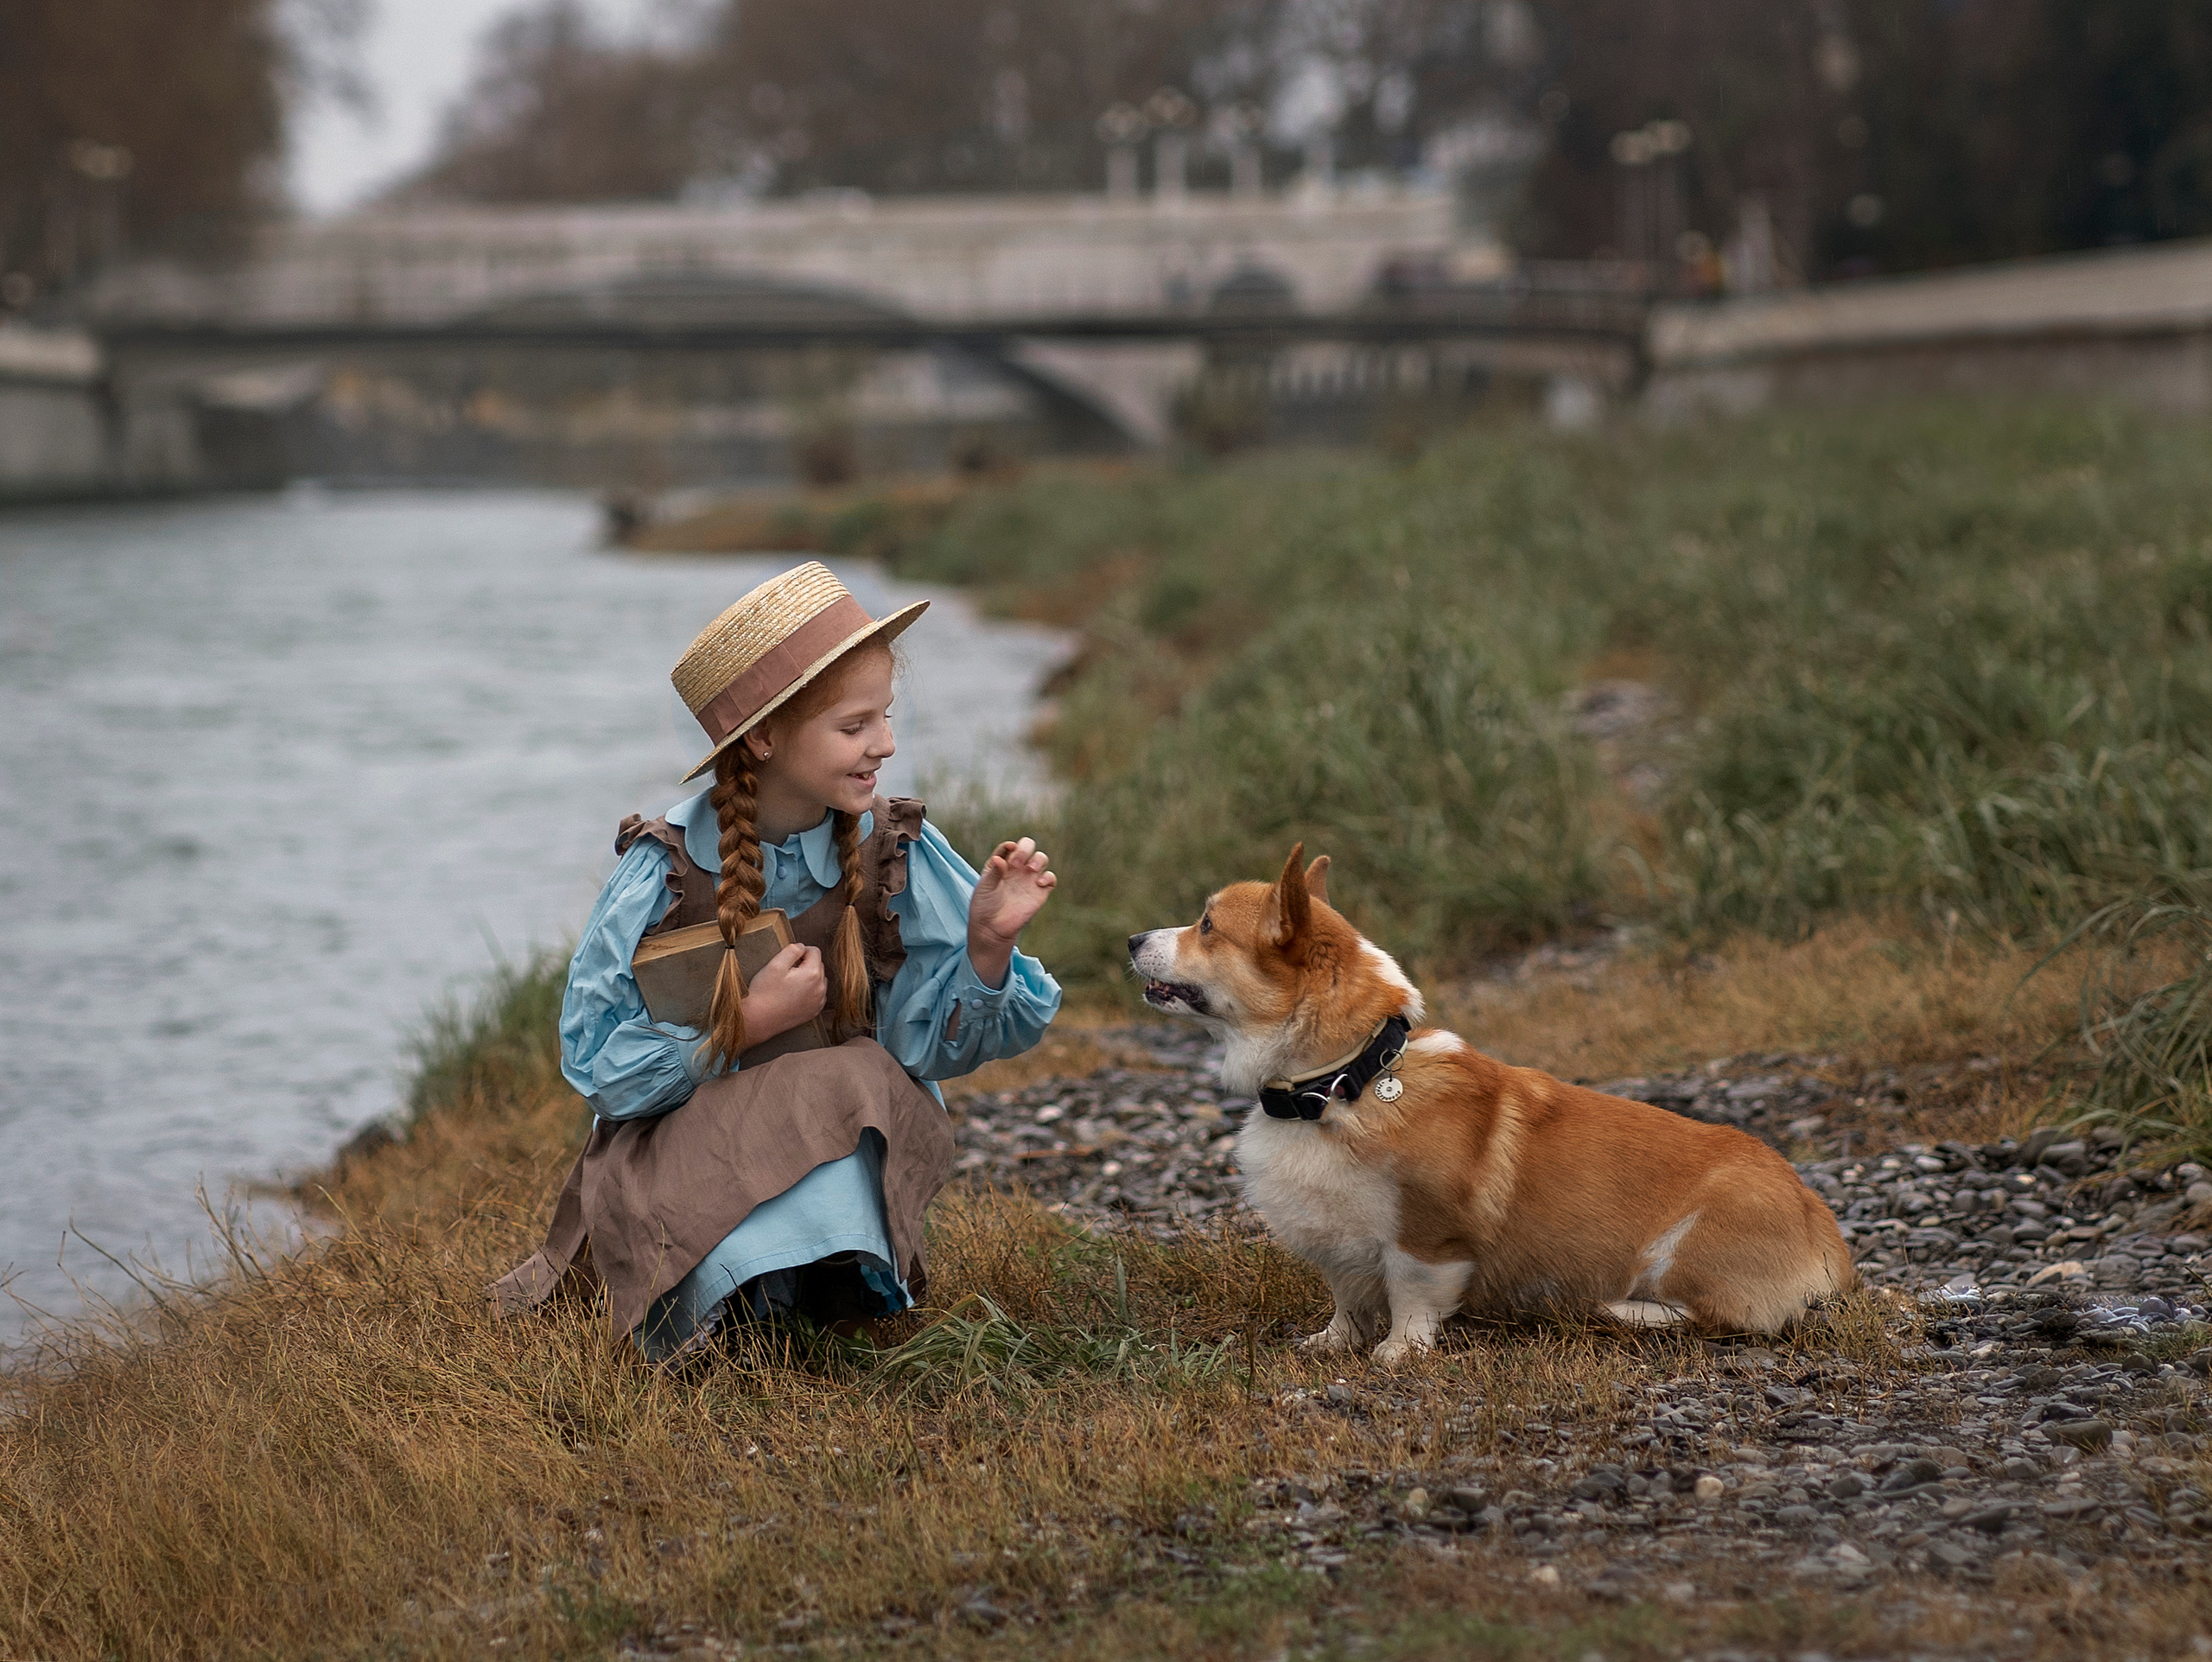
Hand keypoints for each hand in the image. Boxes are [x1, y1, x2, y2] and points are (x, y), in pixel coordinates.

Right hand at [741, 942, 826, 1042]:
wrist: (759, 1020)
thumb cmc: (765, 993)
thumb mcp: (775, 965)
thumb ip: (792, 950)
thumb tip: (801, 946)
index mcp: (812, 974)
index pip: (815, 951)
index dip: (800, 951)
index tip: (788, 959)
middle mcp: (820, 988)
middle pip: (818, 965)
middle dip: (805, 964)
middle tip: (786, 972)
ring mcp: (818, 1002)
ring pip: (819, 980)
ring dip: (808, 977)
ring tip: (789, 984)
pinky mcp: (814, 1011)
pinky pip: (817, 994)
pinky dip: (809, 991)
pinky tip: (793, 994)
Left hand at [968, 836, 1055, 987]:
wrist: (992, 928)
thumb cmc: (985, 906)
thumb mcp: (985, 887)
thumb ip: (994, 872)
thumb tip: (1000, 859)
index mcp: (1001, 863)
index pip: (1009, 847)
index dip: (1009, 846)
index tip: (1008, 851)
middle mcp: (1017, 868)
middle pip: (1028, 846)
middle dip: (1025, 848)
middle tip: (1018, 862)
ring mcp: (1029, 879)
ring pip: (1041, 858)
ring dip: (1038, 859)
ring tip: (1031, 869)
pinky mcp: (1039, 892)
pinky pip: (1050, 878)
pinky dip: (1048, 877)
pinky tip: (1038, 884)